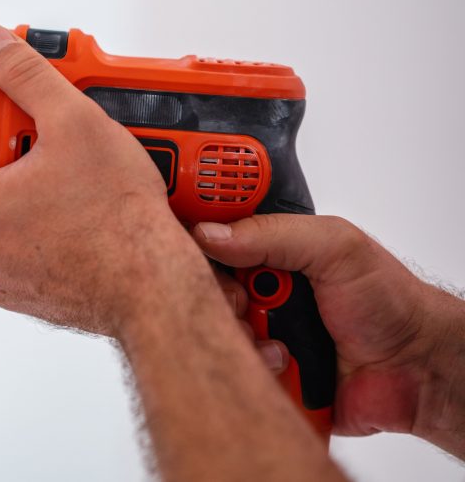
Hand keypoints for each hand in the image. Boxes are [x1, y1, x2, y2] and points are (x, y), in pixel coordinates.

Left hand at [0, 23, 204, 336]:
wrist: (156, 288)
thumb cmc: (116, 218)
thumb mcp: (71, 122)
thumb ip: (25, 76)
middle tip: (34, 132)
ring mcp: (3, 278)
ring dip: (20, 188)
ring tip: (65, 167)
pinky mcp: (33, 294)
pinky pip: (22, 245)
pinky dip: (39, 222)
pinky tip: (77, 204)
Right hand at [194, 215, 464, 456]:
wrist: (416, 371)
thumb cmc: (389, 302)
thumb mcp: (336, 247)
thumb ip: (274, 232)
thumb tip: (210, 233)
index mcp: (267, 246)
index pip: (208, 231)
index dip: (190, 234)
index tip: (185, 240)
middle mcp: (255, 284)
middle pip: (198, 282)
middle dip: (217, 292)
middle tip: (243, 297)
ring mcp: (254, 326)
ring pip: (210, 326)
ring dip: (239, 332)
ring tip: (276, 336)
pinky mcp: (258, 366)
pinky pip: (230, 366)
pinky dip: (253, 364)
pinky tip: (283, 360)